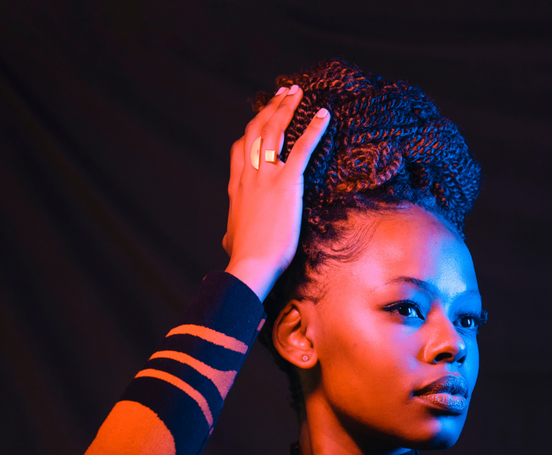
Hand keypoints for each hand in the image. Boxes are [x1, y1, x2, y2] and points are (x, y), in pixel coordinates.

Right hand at [222, 85, 329, 299]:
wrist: (251, 264)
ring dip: (286, 108)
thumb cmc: (243, 257)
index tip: (261, 118)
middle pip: (257, 131)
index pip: (241, 149)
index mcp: (237, 188)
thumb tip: (227, 240)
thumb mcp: (231, 239)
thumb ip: (232, 233)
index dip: (251, 131)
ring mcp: (266, 177)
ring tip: (297, 92)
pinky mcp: (286, 184)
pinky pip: (302, 149)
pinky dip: (313, 129)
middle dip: (270, 108)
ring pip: (274, 131)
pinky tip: (324, 114)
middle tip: (283, 93)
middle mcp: (249, 176)